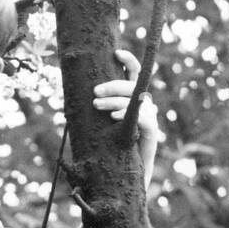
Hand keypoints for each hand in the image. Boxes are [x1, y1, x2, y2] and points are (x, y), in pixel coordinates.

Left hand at [93, 48, 160, 182]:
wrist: (122, 175)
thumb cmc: (107, 147)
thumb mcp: (97, 122)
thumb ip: (94, 107)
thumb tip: (78, 90)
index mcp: (131, 97)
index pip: (134, 73)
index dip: (128, 60)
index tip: (115, 52)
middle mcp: (142, 104)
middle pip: (131, 86)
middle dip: (113, 86)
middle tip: (95, 94)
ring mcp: (148, 117)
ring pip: (135, 100)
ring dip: (115, 101)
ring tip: (97, 106)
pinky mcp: (151, 132)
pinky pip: (144, 118)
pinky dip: (129, 115)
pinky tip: (115, 118)